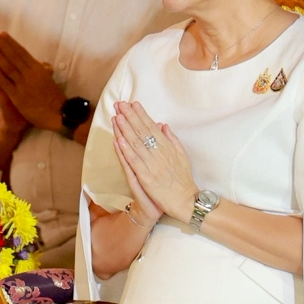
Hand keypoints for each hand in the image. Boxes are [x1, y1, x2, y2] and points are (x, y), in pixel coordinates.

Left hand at [0, 34, 65, 133]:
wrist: (59, 114)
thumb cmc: (55, 98)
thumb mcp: (49, 80)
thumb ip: (43, 71)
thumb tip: (41, 63)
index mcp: (38, 68)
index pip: (22, 52)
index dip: (11, 42)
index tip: (1, 33)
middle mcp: (30, 74)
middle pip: (14, 56)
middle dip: (2, 45)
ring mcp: (23, 85)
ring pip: (8, 67)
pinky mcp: (18, 97)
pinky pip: (5, 84)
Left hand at [112, 100, 197, 219]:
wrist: (186, 200)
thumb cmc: (183, 180)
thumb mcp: (182, 155)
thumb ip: (172, 139)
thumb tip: (163, 125)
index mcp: (167, 147)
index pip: (151, 127)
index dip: (141, 115)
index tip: (132, 103)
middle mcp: (159, 153)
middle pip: (141, 132)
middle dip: (130, 117)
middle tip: (120, 104)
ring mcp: (152, 165)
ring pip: (136, 144)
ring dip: (125, 129)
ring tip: (116, 116)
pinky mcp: (146, 177)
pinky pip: (134, 162)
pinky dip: (126, 151)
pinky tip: (119, 140)